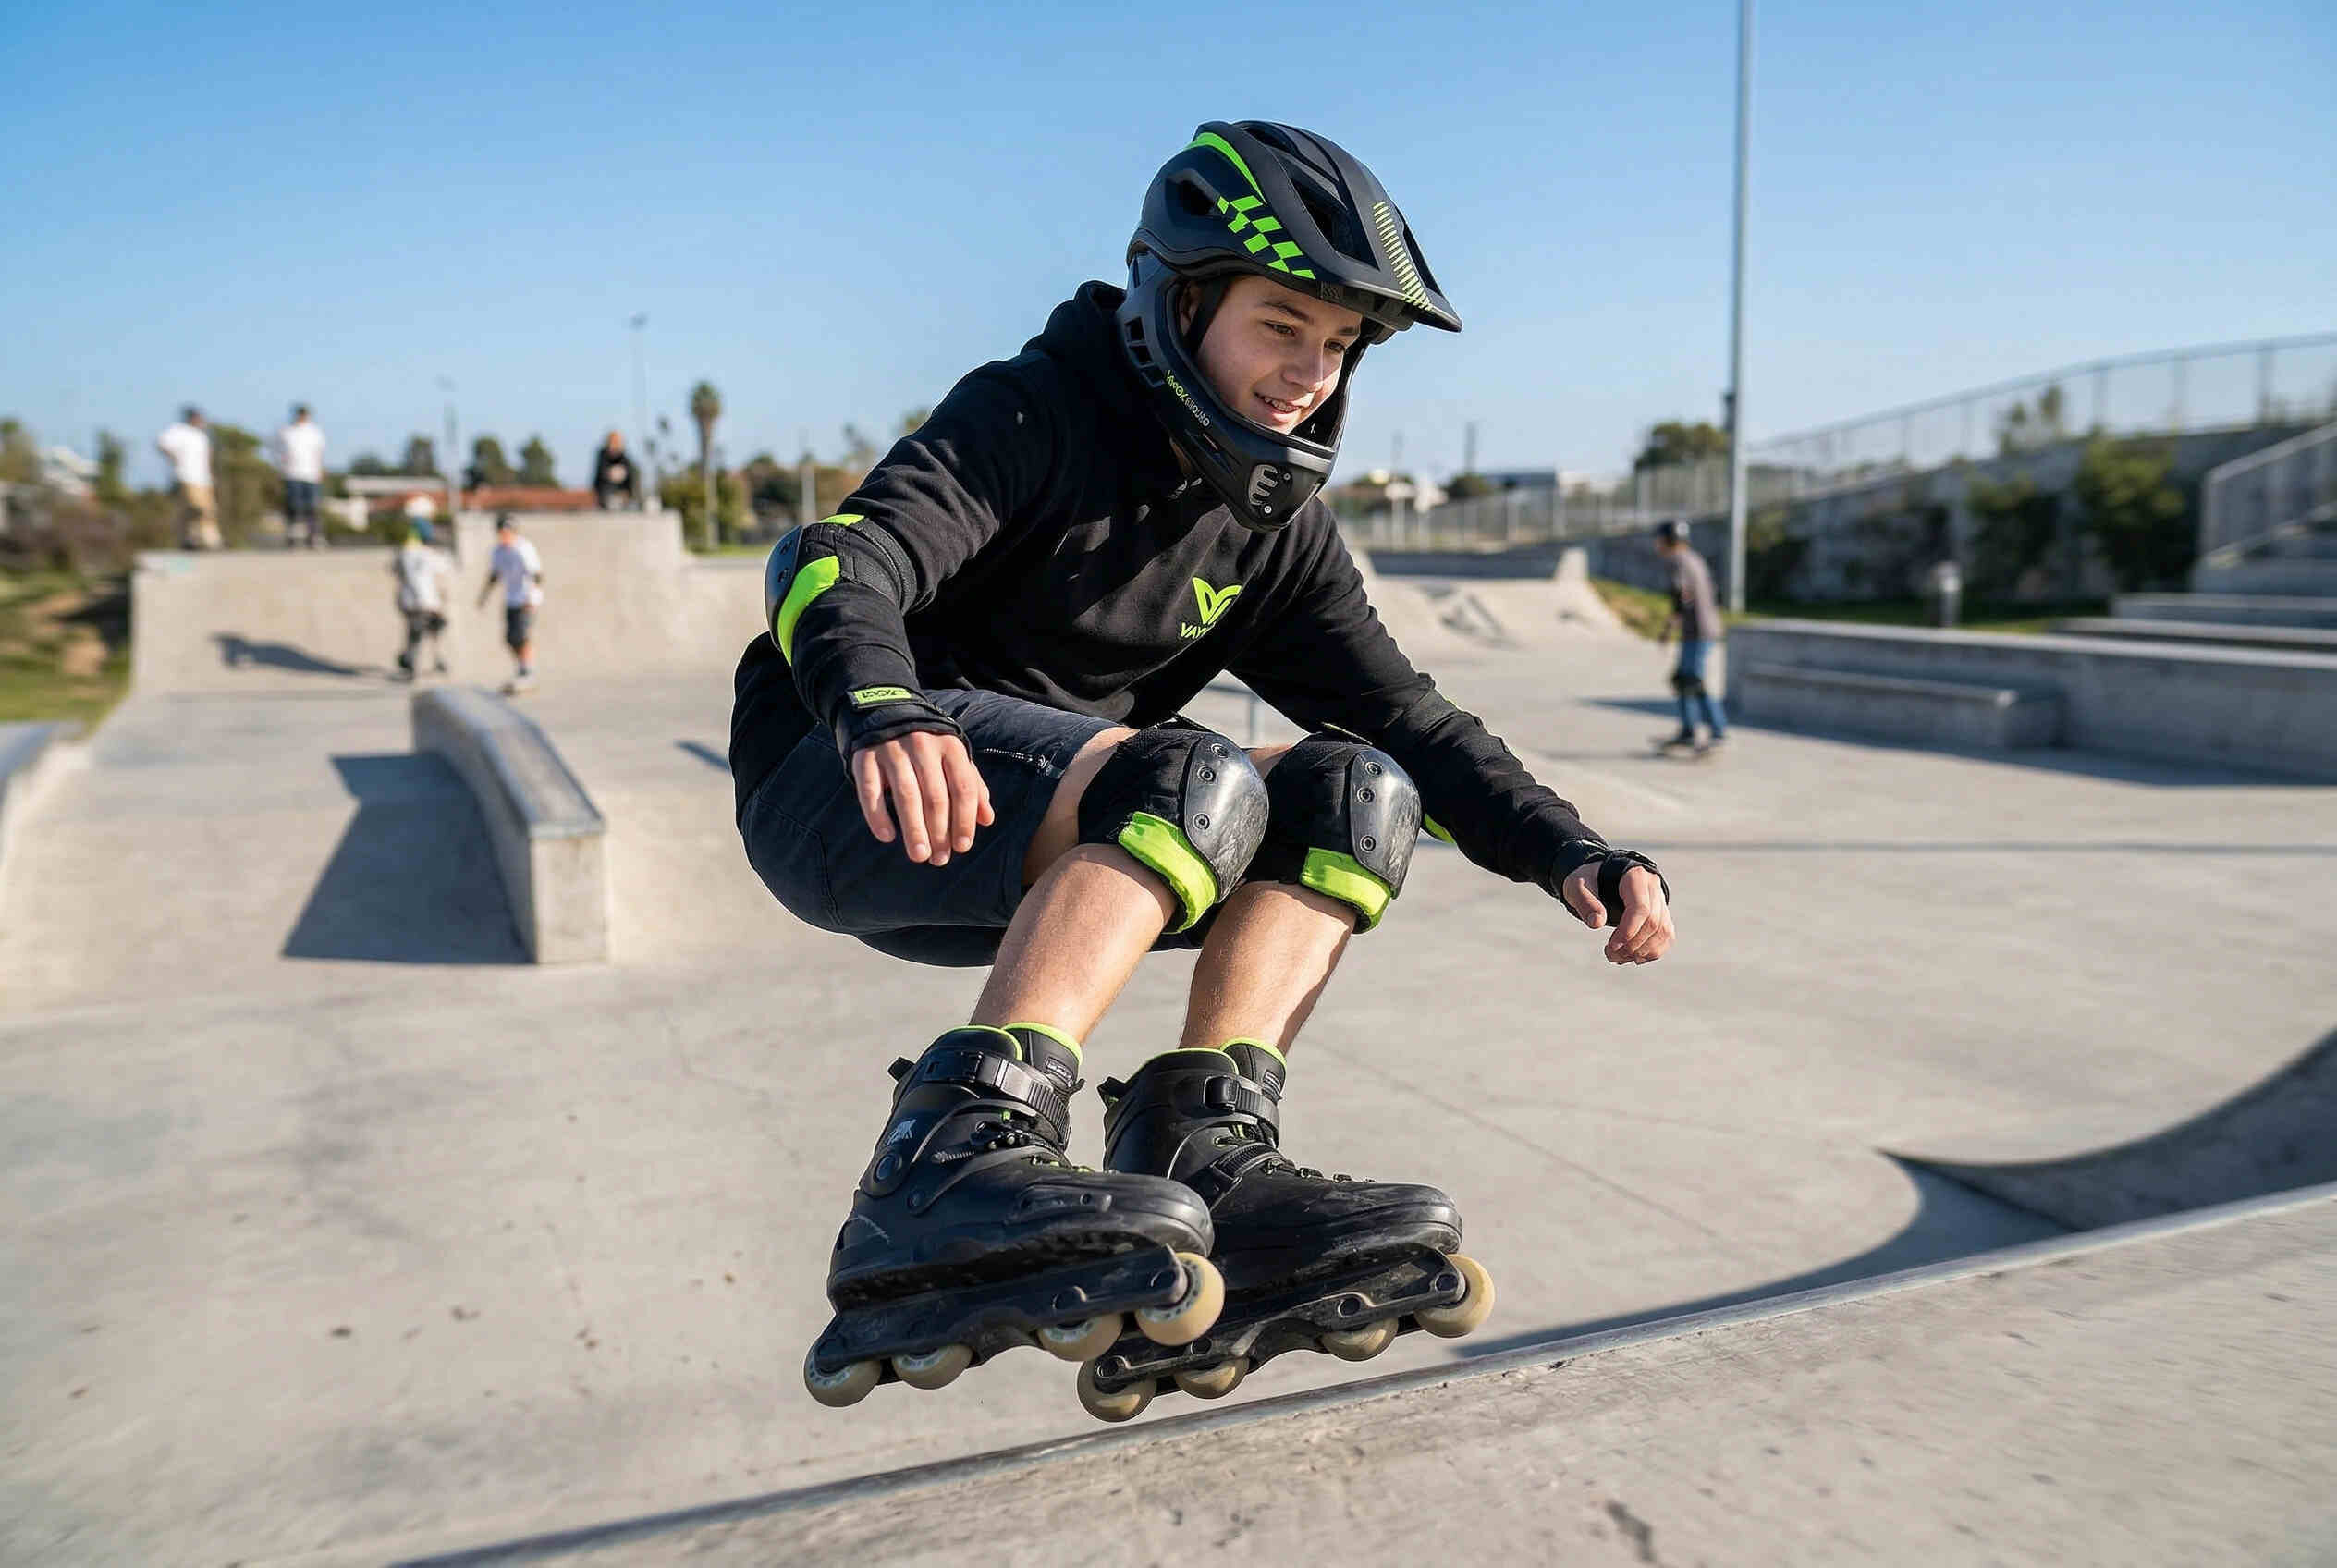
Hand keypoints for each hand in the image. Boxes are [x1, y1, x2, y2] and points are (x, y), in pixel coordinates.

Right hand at [851, 730, 993, 865]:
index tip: (962, 847)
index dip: (964, 820)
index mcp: (950, 747)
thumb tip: (987, 820)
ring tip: (919, 855)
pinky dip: (878, 815)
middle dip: (939, 832)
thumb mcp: (954, 758)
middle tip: (939, 859)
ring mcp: (893, 750)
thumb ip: (972, 786)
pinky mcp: (866, 756)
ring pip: (906, 795)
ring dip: (914, 829)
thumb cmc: (928, 746)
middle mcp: (923, 746)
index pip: (962, 788)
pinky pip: (870, 791)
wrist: (885, 711)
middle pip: (935, 796)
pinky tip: (887, 836)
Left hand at [1561, 863, 1672, 964]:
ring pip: (1663, 931)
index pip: (1640, 908)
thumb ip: (1585, 902)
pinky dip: (1653, 952)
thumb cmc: (1588, 880)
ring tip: (1618, 957)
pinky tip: (1634, 958)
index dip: (1628, 931)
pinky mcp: (1662, 913)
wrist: (1600, 875)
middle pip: (1653, 923)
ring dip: (1643, 951)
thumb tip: (1596, 922)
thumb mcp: (1577, 886)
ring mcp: (1660, 900)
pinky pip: (1666, 936)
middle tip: (1610, 954)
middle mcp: (1653, 886)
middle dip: (1632, 945)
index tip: (1611, 946)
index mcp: (1635, 876)